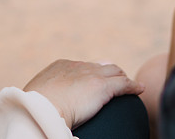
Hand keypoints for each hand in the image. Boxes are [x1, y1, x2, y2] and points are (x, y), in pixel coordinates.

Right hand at [24, 59, 144, 129]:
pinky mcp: (102, 86)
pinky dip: (133, 86)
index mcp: (60, 66)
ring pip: (114, 72)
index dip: (91, 74)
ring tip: (128, 86)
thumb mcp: (37, 99)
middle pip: (100, 66)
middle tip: (116, 82)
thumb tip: (43, 108)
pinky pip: (124, 84)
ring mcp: (91, 74)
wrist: (40, 108)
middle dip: (109, 73)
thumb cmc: (34, 108)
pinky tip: (140, 89)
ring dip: (122, 78)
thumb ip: (45, 98)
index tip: (94, 82)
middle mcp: (78, 66)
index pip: (82, 67)